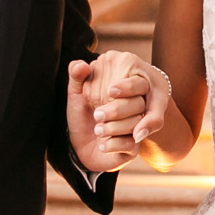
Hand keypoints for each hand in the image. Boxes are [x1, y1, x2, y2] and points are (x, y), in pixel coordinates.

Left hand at [66, 52, 169, 171]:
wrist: (79, 146)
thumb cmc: (82, 115)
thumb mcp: (76, 94)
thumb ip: (77, 77)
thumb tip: (80, 65)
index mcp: (126, 90)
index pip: (137, 84)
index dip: (127, 87)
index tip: (110, 91)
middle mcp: (136, 107)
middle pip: (139, 105)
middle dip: (117, 110)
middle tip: (97, 114)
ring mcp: (137, 128)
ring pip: (136, 125)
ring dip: (114, 128)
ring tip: (97, 130)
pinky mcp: (133, 148)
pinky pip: (131, 144)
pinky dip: (114, 145)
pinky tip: (102, 145)